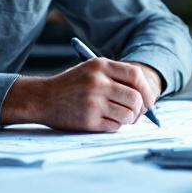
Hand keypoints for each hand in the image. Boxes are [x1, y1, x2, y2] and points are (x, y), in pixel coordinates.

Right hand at [1, 58, 160, 131]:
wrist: (42, 98)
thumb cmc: (72, 85)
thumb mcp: (91, 70)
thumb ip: (117, 78)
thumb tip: (147, 98)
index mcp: (100, 66)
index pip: (136, 75)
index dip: (147, 90)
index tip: (148, 100)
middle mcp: (98, 82)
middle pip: (135, 98)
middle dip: (139, 109)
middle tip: (135, 114)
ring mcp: (93, 102)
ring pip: (128, 115)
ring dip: (127, 119)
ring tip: (117, 116)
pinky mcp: (88, 120)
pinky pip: (115, 127)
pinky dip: (114, 126)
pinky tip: (103, 120)